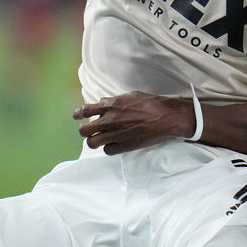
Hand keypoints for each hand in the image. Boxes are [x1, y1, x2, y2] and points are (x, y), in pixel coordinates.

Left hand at [74, 91, 193, 154]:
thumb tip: (103, 103)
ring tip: (100, 138)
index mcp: (112, 106)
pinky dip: (109, 148)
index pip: (85, 110)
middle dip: (85, 130)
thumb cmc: (153, 104)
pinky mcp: (124, 146)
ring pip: (92, 143)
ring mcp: (116, 135)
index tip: (78, 115)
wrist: (168, 117)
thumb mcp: (133, 96)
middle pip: (84, 130)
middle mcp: (110, 120)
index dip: (78, 113)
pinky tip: (115, 144)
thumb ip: (115, 101)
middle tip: (90, 129)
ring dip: (94, 140)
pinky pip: (107, 151)